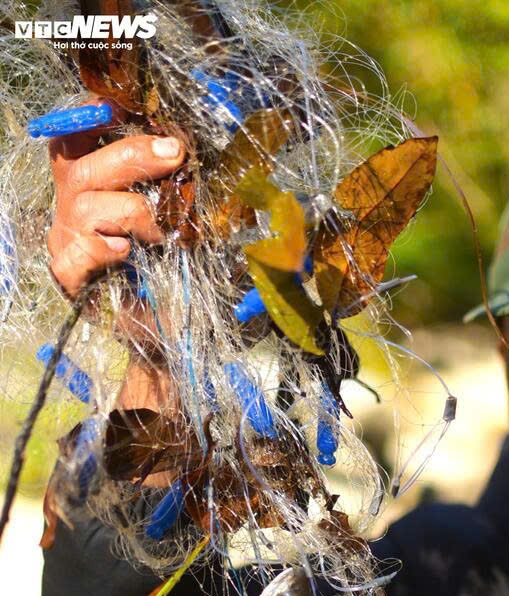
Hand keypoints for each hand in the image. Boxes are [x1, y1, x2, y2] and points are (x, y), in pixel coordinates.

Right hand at [47, 102, 185, 296]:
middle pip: (85, 167)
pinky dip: (105, 250)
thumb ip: (167, 181)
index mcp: (90, 182)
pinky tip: (125, 254)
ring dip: (133, 212)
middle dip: (133, 155)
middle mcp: (72, 204)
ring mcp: (67, 238)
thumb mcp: (166, 212)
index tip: (117, 104)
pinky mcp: (68, 274)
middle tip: (175, 153)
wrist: (157, 321)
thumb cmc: (161, 262)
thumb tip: (185, 147)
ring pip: (87, 207)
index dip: (91, 116)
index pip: (76, 138)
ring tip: (159, 231)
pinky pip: (80, 253)